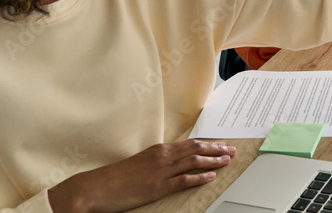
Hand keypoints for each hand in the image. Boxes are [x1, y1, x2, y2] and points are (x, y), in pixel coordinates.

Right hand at [48, 140, 236, 212]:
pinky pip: (185, 180)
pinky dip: (200, 177)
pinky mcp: (159, 186)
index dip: (209, 143)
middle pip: (197, 149)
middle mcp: (163, 157)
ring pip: (195, 161)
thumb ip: (159, 160)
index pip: (190, 143)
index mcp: (159, 150)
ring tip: (227, 160)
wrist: (99, 187)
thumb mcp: (142, 162)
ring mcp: (162, 171)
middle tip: (232, 149)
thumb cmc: (118, 177)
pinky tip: (211, 176)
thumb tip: (175, 161)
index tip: (222, 143)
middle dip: (217, 148)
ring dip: (214, 160)